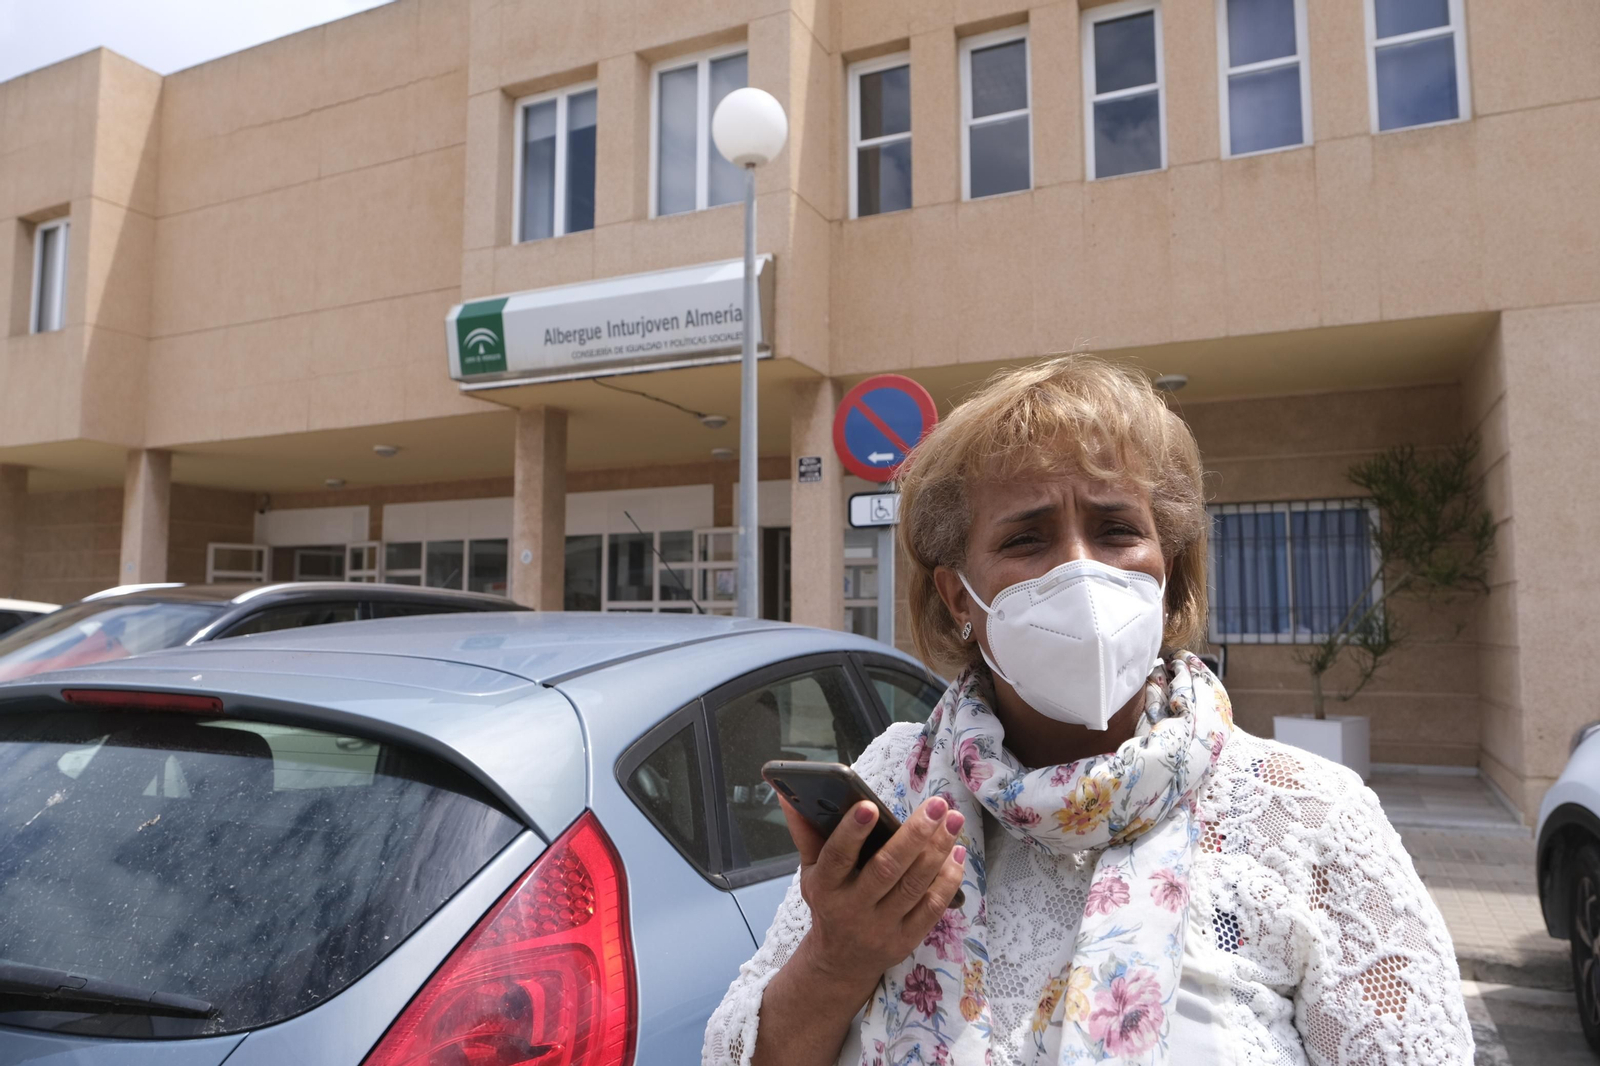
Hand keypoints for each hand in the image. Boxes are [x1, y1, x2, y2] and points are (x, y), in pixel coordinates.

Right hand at [780, 795, 966, 996]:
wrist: (840, 961)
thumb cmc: (828, 902)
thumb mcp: (811, 870)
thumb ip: (806, 832)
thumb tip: (789, 793)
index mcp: (825, 887)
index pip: (837, 857)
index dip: (853, 831)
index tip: (870, 806)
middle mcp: (852, 908)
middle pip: (887, 869)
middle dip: (915, 834)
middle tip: (938, 805)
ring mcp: (882, 927)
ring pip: (915, 885)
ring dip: (938, 850)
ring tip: (953, 820)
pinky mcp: (906, 939)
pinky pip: (932, 907)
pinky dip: (948, 879)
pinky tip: (956, 853)